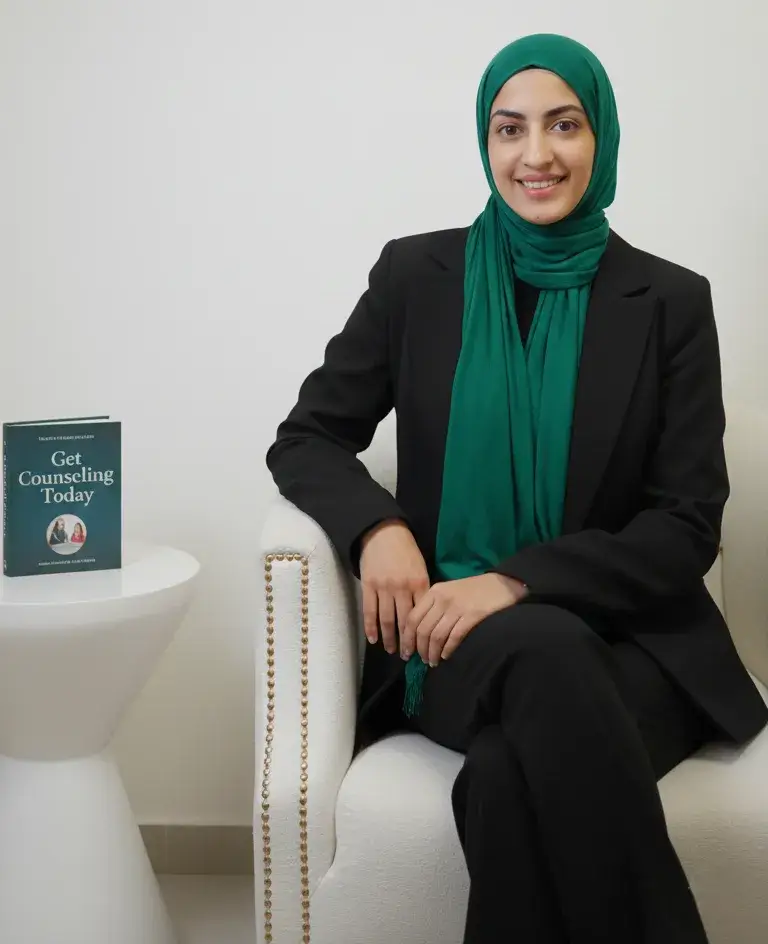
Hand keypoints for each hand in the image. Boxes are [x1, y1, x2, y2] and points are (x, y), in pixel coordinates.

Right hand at [359, 519, 430, 654]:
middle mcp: (402, 588)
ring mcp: (384, 587)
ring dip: (389, 638)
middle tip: (407, 656)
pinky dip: (370, 627)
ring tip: (392, 650)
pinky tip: (374, 639)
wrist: (384, 533)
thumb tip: (426, 614)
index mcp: (419, 583)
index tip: (424, 646)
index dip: (422, 633)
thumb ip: (423, 590)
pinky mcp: (368, 586)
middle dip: (406, 641)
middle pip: (405, 621)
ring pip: (386, 619)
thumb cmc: (406, 551)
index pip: (422, 615)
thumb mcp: (421, 568)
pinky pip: (369, 611)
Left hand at [402, 573, 528, 664]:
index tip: (406, 652)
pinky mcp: (472, 615)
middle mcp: (442, 599)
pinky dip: (447, 649)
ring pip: (436, 636)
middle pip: (422, 629)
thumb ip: (433, 606)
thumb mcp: (449, 591)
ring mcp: (457, 607)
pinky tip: (446, 656)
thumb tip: (417, 632)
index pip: (412, 618)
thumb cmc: (474, 590)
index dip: (406, 638)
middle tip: (420, 660)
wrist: (502, 583)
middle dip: (418, 649)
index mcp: (434, 591)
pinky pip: (454, 637)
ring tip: (432, 662)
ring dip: (432, 653)